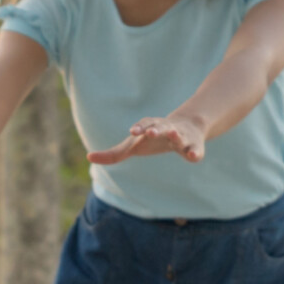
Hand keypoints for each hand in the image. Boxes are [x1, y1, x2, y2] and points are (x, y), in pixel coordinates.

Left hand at [88, 114, 206, 164]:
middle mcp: (166, 129)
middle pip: (160, 127)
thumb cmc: (152, 139)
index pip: (143, 126)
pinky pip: (195, 150)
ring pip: (178, 135)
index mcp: (150, 127)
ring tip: (175, 137)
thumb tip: (89, 157)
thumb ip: (113, 154)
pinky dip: (194, 152)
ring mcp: (181, 137)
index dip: (139, 128)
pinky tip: (193, 157)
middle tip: (151, 132)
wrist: (185, 128)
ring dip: (176, 135)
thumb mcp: (133, 146)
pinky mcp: (193, 146)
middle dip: (156, 129)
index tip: (133, 132)